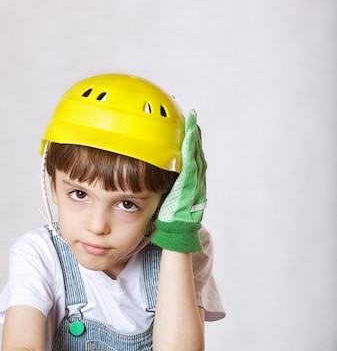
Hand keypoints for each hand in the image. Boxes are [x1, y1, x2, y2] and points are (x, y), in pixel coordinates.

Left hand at [151, 110, 206, 252]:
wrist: (176, 233)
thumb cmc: (169, 218)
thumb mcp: (167, 197)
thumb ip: (166, 184)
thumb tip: (155, 172)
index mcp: (189, 182)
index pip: (190, 157)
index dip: (190, 141)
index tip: (188, 125)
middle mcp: (194, 180)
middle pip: (195, 152)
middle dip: (194, 135)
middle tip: (192, 117)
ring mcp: (194, 182)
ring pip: (195, 155)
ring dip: (193, 138)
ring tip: (191, 121)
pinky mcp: (190, 185)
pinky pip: (191, 164)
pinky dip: (190, 149)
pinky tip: (187, 137)